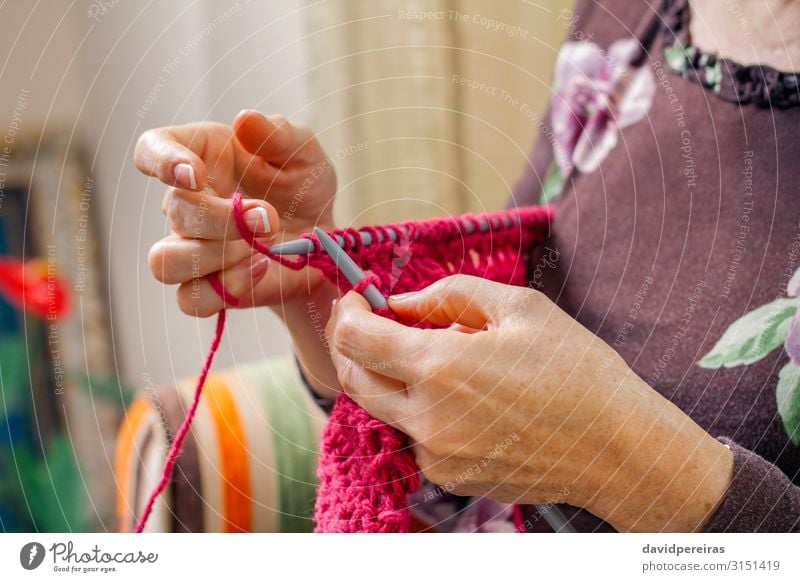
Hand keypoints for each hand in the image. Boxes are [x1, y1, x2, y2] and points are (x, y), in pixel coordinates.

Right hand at [135, 110, 336, 314]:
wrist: (322, 241)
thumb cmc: (302, 188)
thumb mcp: (304, 153)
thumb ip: (279, 134)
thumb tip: (245, 121)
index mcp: (199, 157)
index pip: (152, 149)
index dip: (161, 161)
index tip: (194, 173)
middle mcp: (187, 203)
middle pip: (173, 212)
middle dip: (221, 219)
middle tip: (268, 218)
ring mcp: (192, 248)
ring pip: (165, 261)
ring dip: (214, 257)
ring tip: (260, 248)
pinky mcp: (209, 288)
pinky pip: (190, 299)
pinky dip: (225, 289)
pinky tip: (260, 270)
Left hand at [325, 275, 733, 531]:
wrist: (618, 449)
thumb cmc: (577, 372)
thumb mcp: (521, 308)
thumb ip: (450, 295)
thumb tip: (403, 302)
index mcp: (440, 366)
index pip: (355, 339)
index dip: (346, 312)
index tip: (357, 298)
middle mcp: (426, 417)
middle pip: (353, 379)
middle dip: (354, 345)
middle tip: (375, 322)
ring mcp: (436, 454)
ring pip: (384, 409)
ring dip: (391, 379)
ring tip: (441, 359)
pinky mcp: (450, 477)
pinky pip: (415, 436)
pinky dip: (422, 411)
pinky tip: (466, 399)